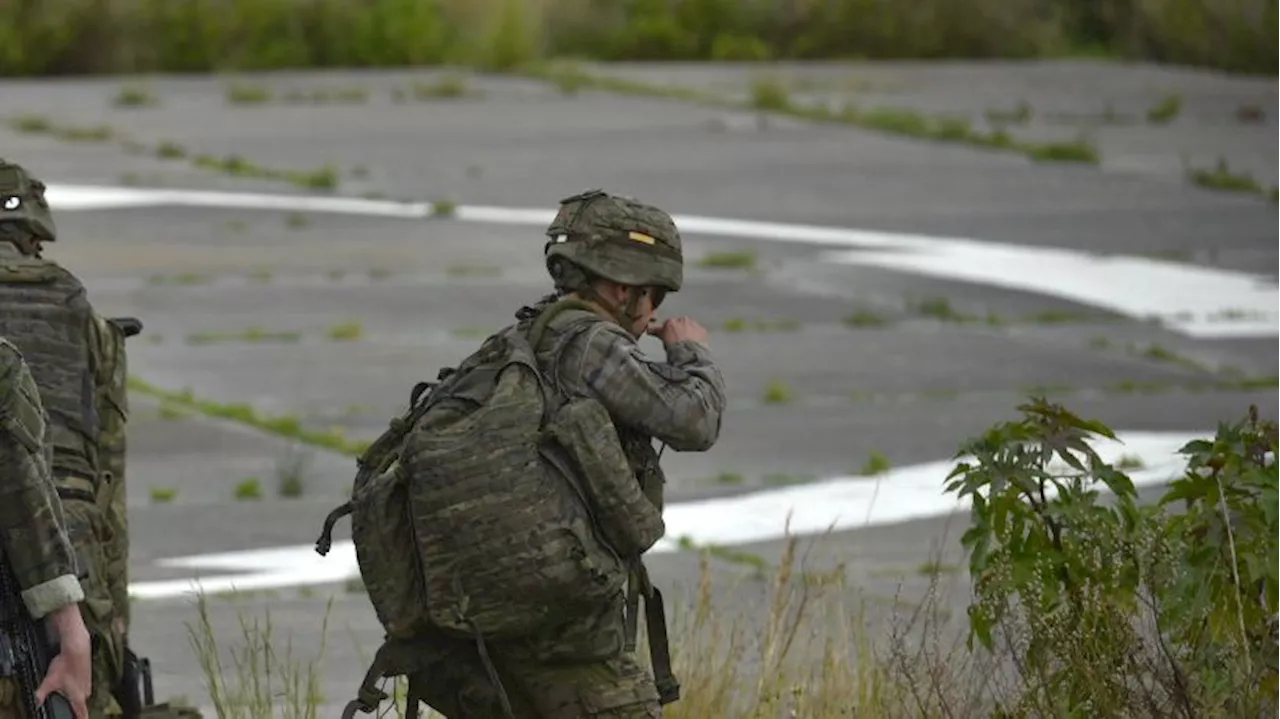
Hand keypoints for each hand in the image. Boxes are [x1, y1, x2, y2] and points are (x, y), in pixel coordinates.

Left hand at [36, 604, 91, 718]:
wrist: (77, 647)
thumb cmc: (66, 664)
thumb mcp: (49, 681)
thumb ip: (41, 694)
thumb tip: (36, 702)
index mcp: (78, 697)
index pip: (82, 714)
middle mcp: (85, 691)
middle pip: (80, 705)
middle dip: (73, 706)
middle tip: (66, 705)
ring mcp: (88, 683)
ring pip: (81, 694)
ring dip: (75, 695)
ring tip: (66, 689)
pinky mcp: (87, 676)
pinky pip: (82, 686)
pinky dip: (76, 686)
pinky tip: (69, 679)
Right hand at [646, 317, 708, 346]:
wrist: (690, 356)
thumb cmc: (674, 351)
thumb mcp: (663, 343)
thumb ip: (659, 334)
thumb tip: (651, 330)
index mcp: (670, 323)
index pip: (666, 325)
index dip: (666, 332)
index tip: (666, 337)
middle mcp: (682, 320)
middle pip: (679, 323)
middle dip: (679, 330)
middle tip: (678, 342)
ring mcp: (694, 324)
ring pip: (690, 326)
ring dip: (689, 332)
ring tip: (688, 344)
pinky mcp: (703, 330)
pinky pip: (699, 332)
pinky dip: (698, 336)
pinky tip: (697, 344)